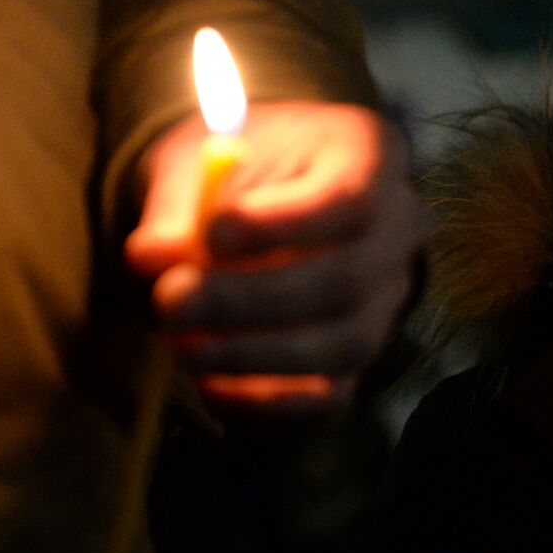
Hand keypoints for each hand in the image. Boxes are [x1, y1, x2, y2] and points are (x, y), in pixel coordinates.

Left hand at [124, 101, 427, 412]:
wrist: (263, 184)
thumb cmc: (238, 159)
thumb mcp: (204, 153)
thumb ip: (180, 203)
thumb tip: (153, 256)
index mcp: (371, 156)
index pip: (352, 200)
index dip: (286, 226)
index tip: (212, 235)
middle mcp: (398, 229)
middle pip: (348, 279)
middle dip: (252, 300)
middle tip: (172, 302)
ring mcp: (388, 295)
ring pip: (346, 343)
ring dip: (256, 354)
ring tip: (182, 346)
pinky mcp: (360, 347)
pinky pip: (333, 391)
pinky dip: (268, 399)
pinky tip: (210, 386)